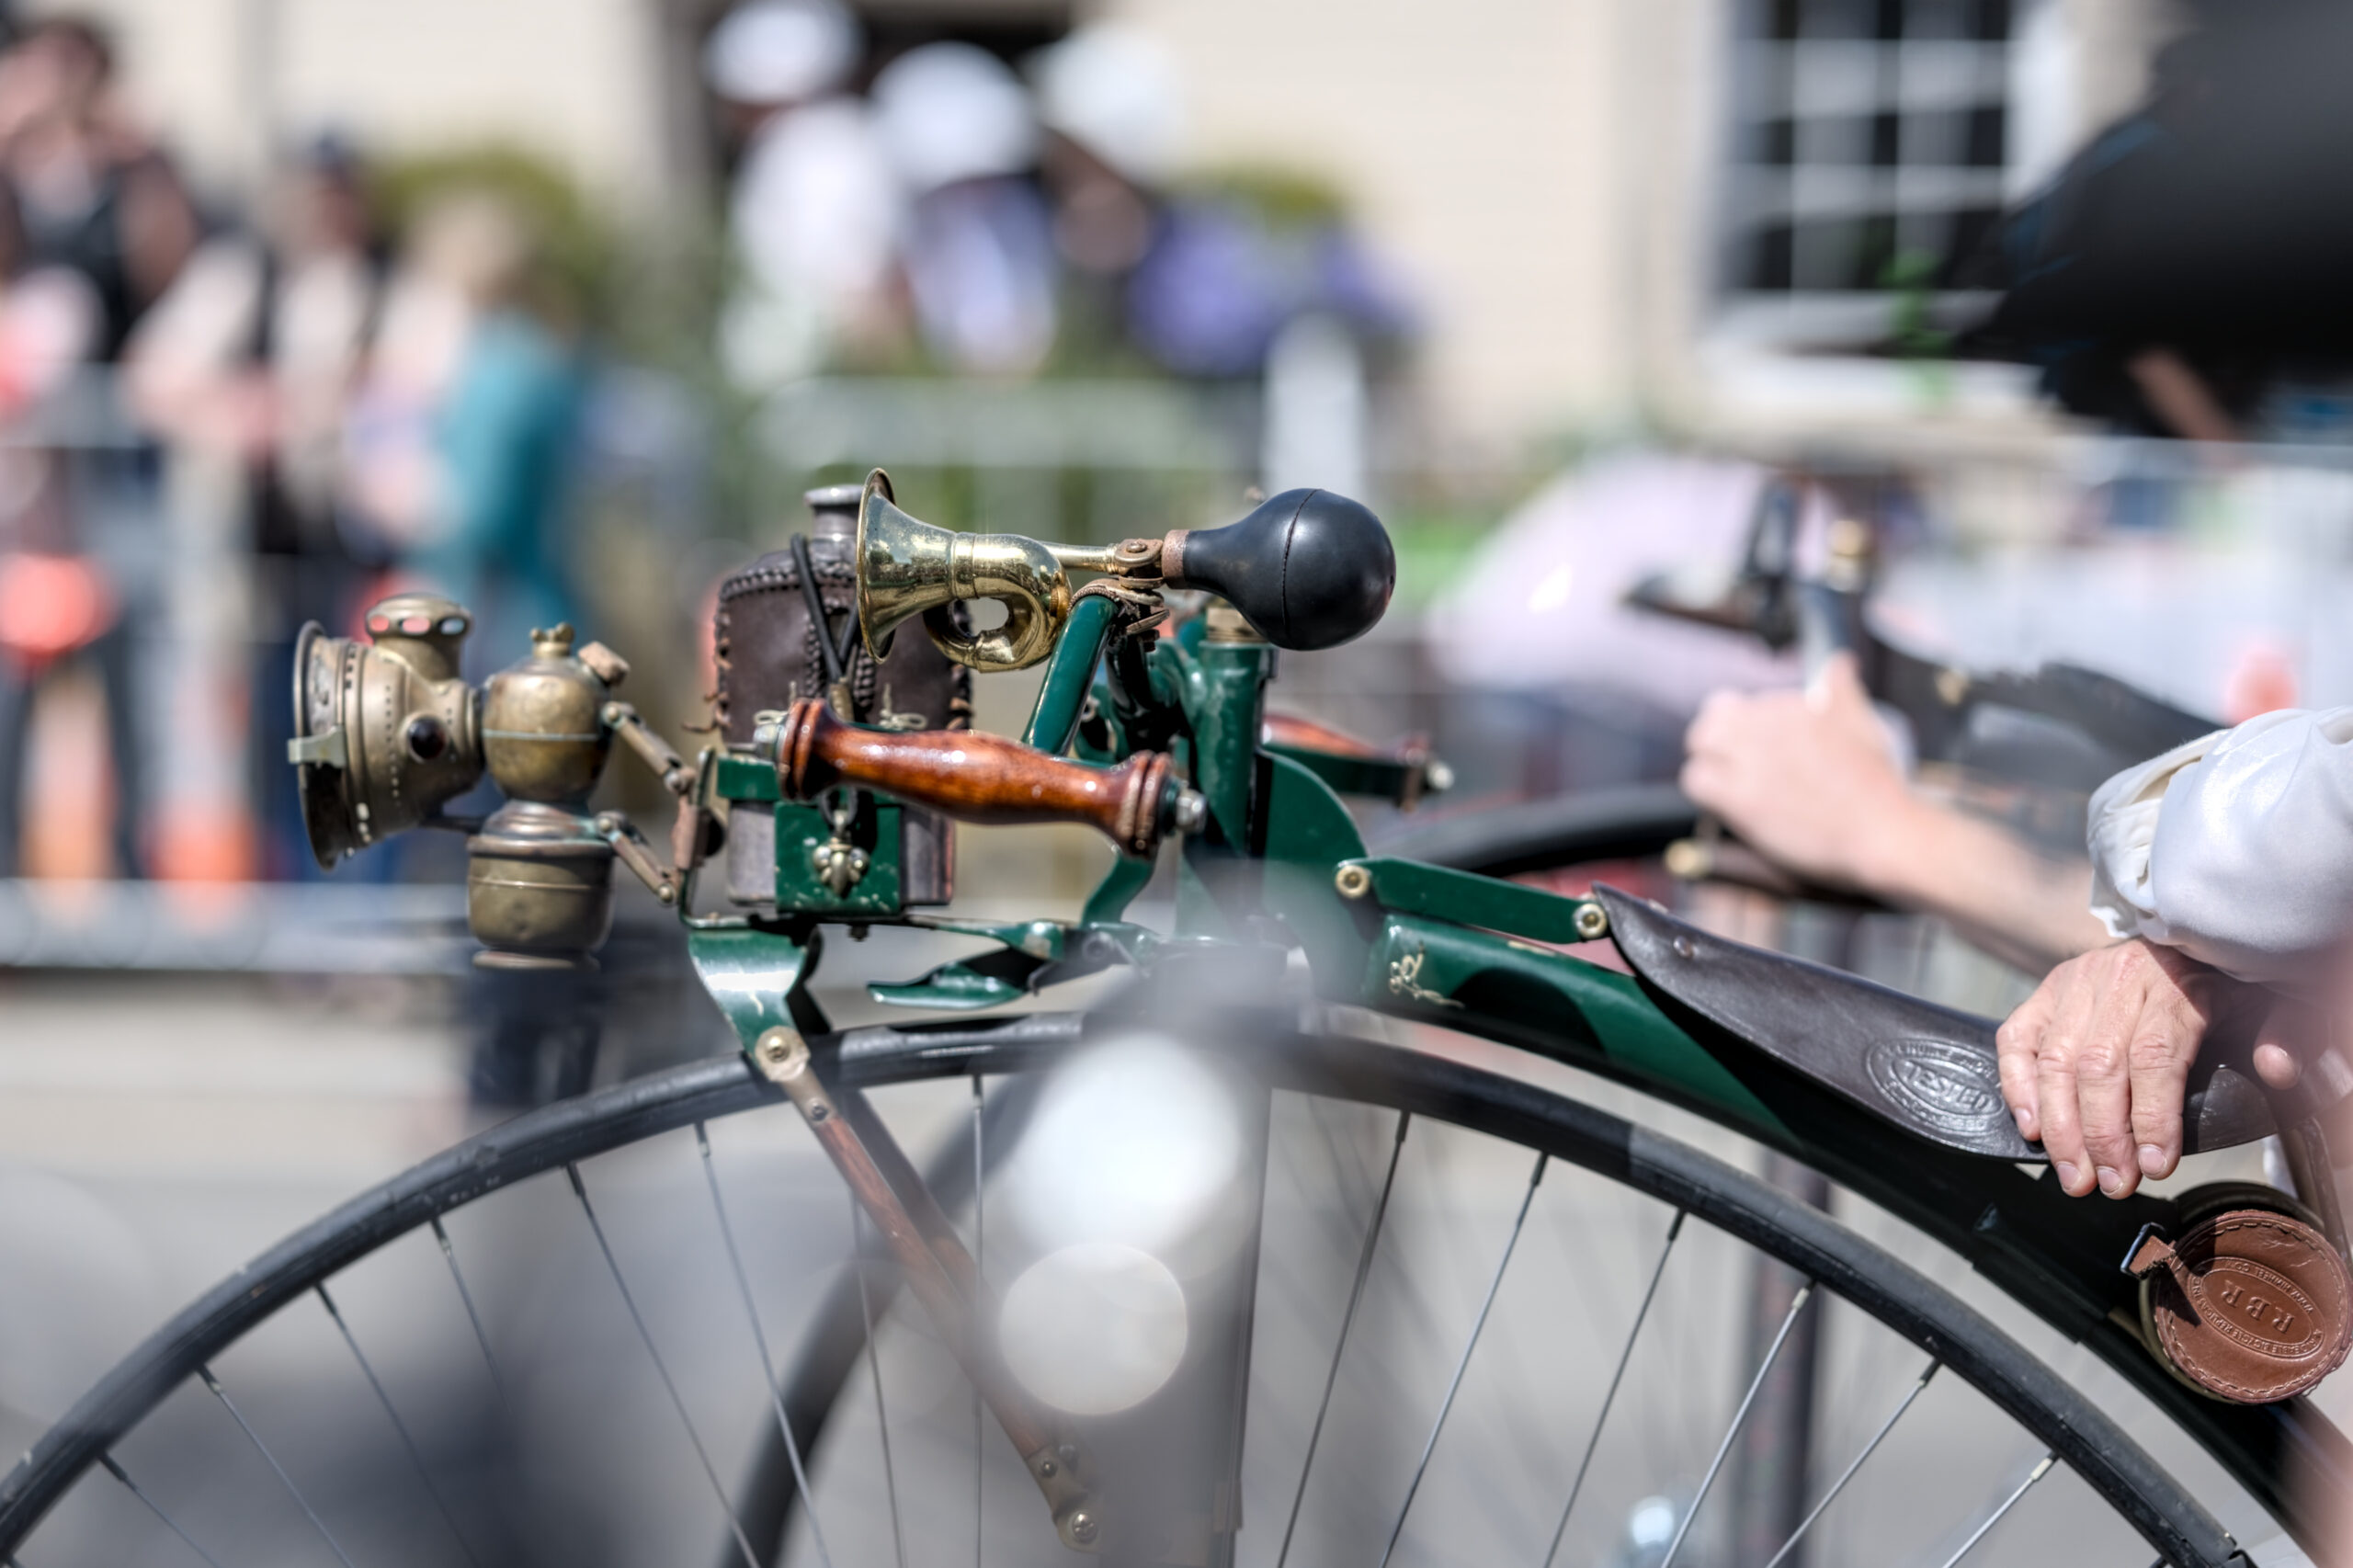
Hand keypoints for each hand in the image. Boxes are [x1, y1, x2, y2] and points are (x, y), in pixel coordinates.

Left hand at [1680, 652, 1915, 890]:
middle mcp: (1768, 725)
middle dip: (1713, 738)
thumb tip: (1840, 662)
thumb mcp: (1861, 721)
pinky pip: (1697, 780)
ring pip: (1700, 745)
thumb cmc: (1875, 780)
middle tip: (1726, 762)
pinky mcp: (1743, 797)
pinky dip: (1704, 788)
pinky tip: (1723, 802)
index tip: (1742, 742)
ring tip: (1724, 782)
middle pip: (1711, 719)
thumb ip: (1842, 688)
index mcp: (1790, 706)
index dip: (1730, 724)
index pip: (1730, 704)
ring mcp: (1753, 759)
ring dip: (1707, 761)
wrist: (1880, 827)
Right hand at [1996, 939, 2302, 1197]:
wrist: (2193, 934)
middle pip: (2097, 1065)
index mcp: (2176, 981)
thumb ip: (2287, 1031)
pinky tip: (2031, 1128)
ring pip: (2054, 1060)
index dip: (2152, 1117)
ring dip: (2059, 1126)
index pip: (2155, 1055)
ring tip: (2074, 1175)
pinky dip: (2018, 1086)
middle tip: (2111, 1185)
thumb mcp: (2279, 997)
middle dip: (2101, 1135)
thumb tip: (2277, 1068)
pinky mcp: (2048, 989)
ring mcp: (2076, 981)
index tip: (2155, 1167)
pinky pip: (2018, 1038)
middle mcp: (2118, 978)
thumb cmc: (2235, 980)